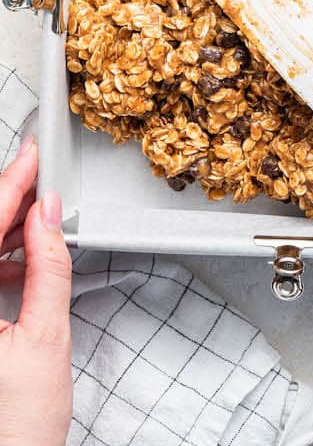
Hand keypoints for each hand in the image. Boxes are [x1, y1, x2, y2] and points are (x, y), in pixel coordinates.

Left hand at [0, 138, 72, 445]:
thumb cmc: (14, 432)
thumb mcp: (45, 340)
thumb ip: (48, 268)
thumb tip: (48, 216)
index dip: (10, 183)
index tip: (31, 154)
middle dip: (7, 204)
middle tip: (41, 179)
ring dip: (4, 235)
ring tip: (42, 223)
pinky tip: (24, 265)